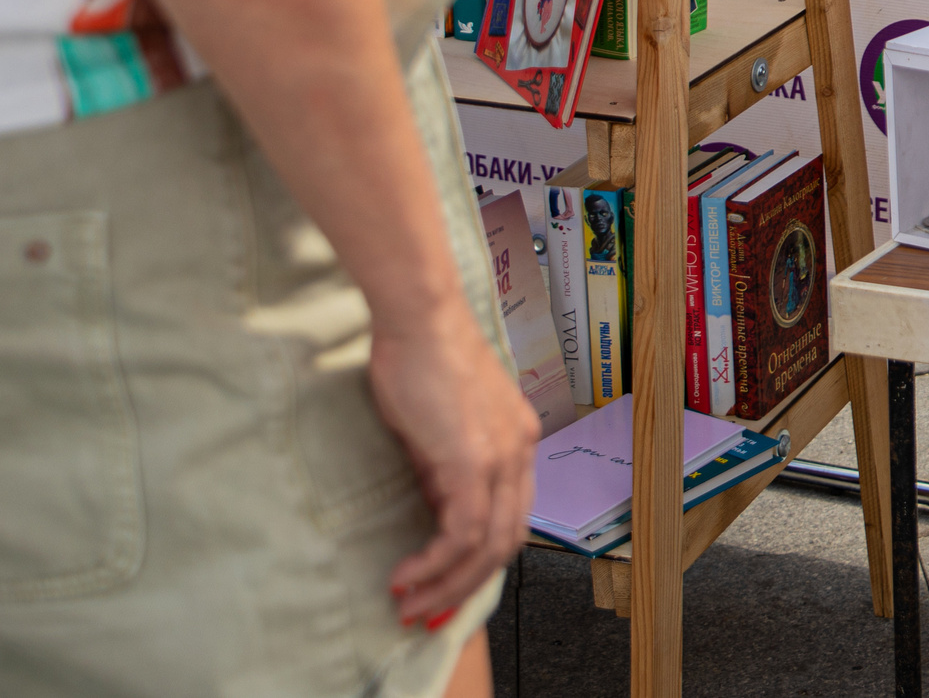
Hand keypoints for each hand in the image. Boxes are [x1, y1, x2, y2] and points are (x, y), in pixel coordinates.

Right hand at [370, 314, 538, 628]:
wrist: (419, 317)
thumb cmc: (421, 358)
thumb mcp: (438, 424)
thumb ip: (444, 463)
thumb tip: (432, 504)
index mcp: (518, 439)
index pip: (513, 515)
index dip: (482, 557)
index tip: (446, 584)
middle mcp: (521, 450)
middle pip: (509, 540)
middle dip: (467, 585)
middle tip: (427, 611)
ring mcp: (503, 455)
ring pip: (490, 545)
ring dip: (448, 585)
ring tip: (410, 604)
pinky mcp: (473, 458)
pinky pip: (463, 531)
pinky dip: (436, 562)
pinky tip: (407, 574)